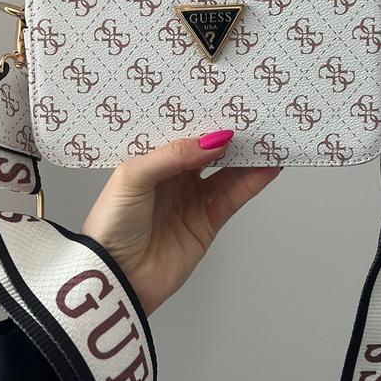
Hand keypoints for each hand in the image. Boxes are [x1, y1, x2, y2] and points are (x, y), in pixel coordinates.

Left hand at [81, 130, 280, 315]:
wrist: (116, 277)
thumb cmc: (111, 224)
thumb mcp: (133, 177)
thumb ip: (172, 156)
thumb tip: (213, 140)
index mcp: (151, 162)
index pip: (183, 135)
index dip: (203, 120)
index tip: (226, 104)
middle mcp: (174, 179)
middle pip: (209, 152)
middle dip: (230, 136)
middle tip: (254, 117)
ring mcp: (192, 201)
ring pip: (227, 173)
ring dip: (248, 157)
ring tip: (269, 138)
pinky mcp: (208, 223)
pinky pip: (234, 197)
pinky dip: (253, 182)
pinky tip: (268, 167)